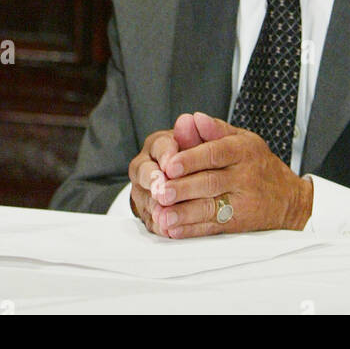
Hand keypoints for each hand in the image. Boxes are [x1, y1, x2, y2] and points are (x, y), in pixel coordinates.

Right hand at [128, 114, 206, 233]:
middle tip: (162, 190)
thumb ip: (203, 131)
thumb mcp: (206, 143)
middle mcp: (147, 164)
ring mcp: (143, 189)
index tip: (172, 164)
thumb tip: (195, 119)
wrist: (189, 177)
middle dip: (154, 182)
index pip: (159, 146)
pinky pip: (150, 218)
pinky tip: (168, 229)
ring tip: (164, 214)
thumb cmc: (197, 156)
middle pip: (143, 172)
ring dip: (154, 206)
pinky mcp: (147, 211)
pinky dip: (159, 225)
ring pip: (144, 197)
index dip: (166, 155)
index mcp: (159, 143)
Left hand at [149, 111, 312, 237]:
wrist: (289, 199)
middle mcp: (243, 176)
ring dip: (184, 213)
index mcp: (242, 150)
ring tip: (163, 214)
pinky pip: (213, 226)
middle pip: (210, 182)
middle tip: (160, 191)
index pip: (215, 152)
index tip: (169, 164)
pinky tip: (175, 228)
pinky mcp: (239, 223)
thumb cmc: (258, 164)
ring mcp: (242, 202)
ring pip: (211, 207)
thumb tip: (193, 119)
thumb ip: (214, 129)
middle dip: (182, 188)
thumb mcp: (243, 139)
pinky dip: (192, 229)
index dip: (191, 158)